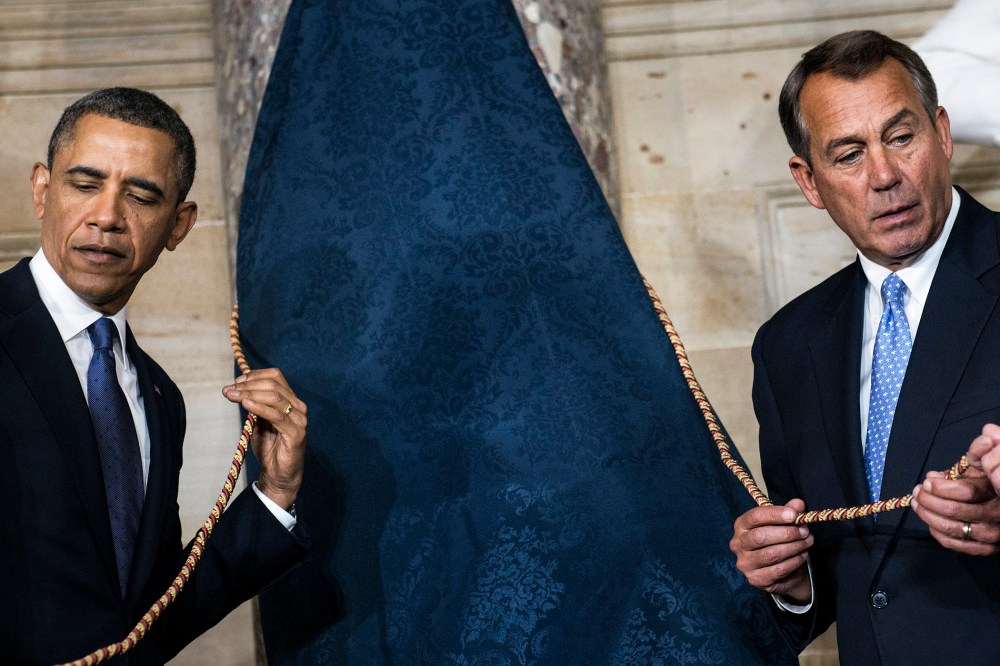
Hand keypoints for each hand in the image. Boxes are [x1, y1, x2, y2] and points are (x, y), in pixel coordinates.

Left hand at [222, 368, 306, 510]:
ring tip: (232, 395)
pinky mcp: (296, 433)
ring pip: (274, 397)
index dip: (255, 375)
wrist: (279, 475)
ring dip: (250, 394)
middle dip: (248, 385)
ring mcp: (299, 420)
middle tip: (228, 390)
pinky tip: (245, 404)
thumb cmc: (270, 449)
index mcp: (291, 401)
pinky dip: (259, 407)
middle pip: (273, 385)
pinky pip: (276, 416)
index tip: (236, 382)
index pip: (276, 377)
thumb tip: (238, 389)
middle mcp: (298, 407)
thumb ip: (254, 406)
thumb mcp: (258, 422)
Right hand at [730, 499, 812, 603]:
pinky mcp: (755, 579)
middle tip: (804, 531)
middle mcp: (738, 544)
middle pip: (761, 536)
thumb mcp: (784, 523)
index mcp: (741, 525)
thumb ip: (790, 512)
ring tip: (807, 542)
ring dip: (794, 547)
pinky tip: (802, 556)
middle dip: (787, 533)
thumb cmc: (779, 540)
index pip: (755, 517)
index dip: (774, 515)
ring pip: (771, 554)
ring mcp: (745, 563)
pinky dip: (794, 562)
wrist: (782, 571)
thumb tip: (798, 504)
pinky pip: (778, 570)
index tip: (794, 514)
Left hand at [911, 428, 999, 555]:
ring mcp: (992, 535)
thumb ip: (981, 450)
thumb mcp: (983, 464)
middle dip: (929, 499)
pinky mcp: (985, 549)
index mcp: (995, 492)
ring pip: (951, 528)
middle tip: (918, 490)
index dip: (942, 487)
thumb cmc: (986, 480)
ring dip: (927, 515)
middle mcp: (997, 516)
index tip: (928, 480)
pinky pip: (954, 544)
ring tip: (917, 502)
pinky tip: (929, 520)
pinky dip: (936, 532)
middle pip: (954, 511)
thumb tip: (985, 435)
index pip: (966, 492)